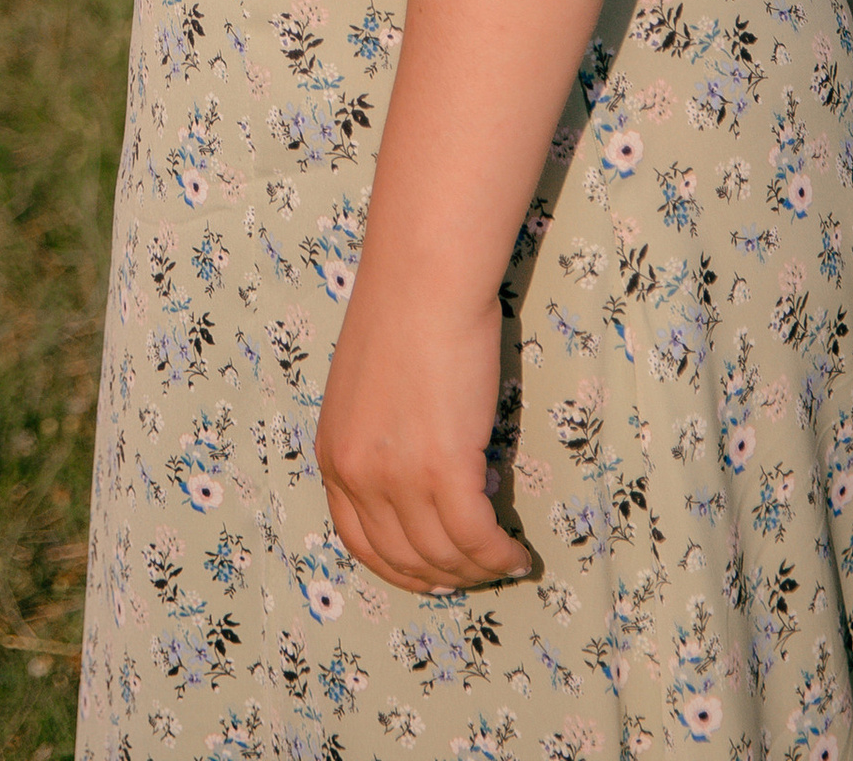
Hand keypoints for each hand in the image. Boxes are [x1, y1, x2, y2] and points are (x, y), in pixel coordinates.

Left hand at [313, 283, 531, 597]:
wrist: (422, 277)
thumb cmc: (402, 315)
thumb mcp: (367, 392)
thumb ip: (381, 441)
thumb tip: (420, 486)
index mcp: (334, 455)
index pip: (359, 544)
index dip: (401, 570)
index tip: (433, 575)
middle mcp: (357, 474)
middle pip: (405, 559)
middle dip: (446, 576)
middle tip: (480, 571)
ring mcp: (398, 476)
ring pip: (444, 556)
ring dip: (479, 570)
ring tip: (506, 562)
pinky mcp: (444, 468)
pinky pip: (477, 538)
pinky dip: (500, 555)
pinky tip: (518, 553)